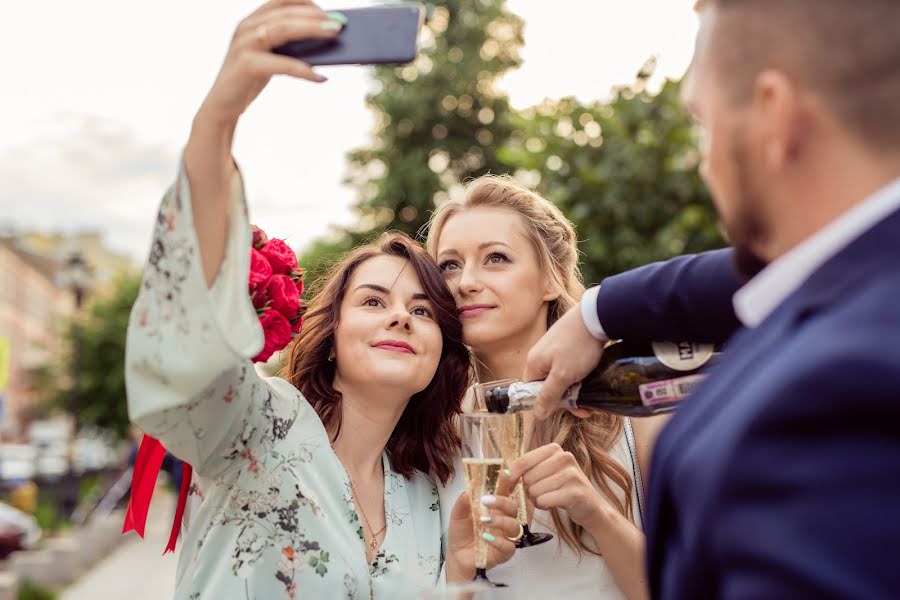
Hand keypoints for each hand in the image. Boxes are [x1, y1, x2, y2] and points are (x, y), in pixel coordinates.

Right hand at [196, 0, 342, 127]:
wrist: (224, 105)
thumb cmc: (250, 79)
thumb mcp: (271, 57)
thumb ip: (289, 46)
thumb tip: (326, 41)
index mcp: (252, 21)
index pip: (280, 1)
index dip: (305, 2)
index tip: (328, 11)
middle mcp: (246, 27)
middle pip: (286, 14)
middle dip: (315, 16)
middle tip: (340, 24)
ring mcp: (244, 44)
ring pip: (283, 30)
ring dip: (312, 30)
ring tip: (335, 35)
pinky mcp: (246, 64)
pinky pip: (281, 64)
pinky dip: (303, 69)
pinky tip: (320, 77)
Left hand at [445, 474, 518, 581]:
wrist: (456, 555)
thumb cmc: (461, 532)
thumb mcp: (458, 513)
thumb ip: (464, 499)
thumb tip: (473, 483)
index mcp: (496, 507)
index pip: (506, 491)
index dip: (508, 482)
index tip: (504, 473)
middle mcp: (504, 519)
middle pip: (514, 506)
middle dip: (502, 501)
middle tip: (485, 500)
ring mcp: (505, 536)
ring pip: (514, 526)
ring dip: (500, 521)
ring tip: (483, 520)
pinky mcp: (504, 552)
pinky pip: (509, 547)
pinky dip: (498, 541)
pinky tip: (486, 537)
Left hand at [508, 443, 608, 531]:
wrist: (589, 505)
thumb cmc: (560, 487)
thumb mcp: (545, 471)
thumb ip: (526, 468)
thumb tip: (503, 473)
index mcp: (554, 449)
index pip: (523, 461)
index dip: (512, 476)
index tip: (509, 486)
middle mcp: (564, 457)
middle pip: (528, 478)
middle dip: (529, 490)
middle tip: (541, 492)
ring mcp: (571, 474)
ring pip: (535, 490)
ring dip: (537, 499)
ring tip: (549, 497)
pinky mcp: (575, 492)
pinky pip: (544, 500)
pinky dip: (544, 506)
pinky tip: (554, 504)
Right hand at [523, 305, 604, 419]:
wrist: (595, 316)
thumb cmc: (577, 346)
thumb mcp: (563, 376)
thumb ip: (548, 395)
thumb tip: (537, 414)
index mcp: (533, 364)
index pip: (533, 391)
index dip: (548, 403)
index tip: (568, 407)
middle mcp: (540, 357)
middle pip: (548, 386)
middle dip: (567, 398)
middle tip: (586, 407)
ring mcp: (553, 350)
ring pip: (561, 378)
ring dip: (575, 389)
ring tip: (591, 397)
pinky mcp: (565, 346)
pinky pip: (569, 367)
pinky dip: (579, 376)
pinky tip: (590, 380)